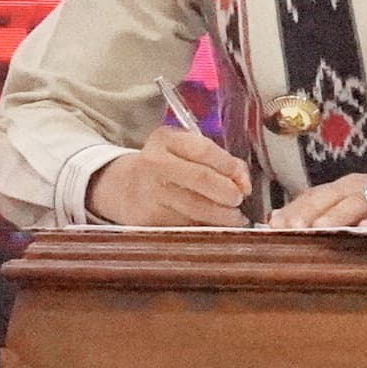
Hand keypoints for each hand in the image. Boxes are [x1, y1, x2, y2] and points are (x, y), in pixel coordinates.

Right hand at [90, 127, 252, 226]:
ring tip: (234, 217)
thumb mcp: (184, 151)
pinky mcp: (149, 220)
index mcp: (166, 140)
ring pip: (196, 208)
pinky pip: (186, 225)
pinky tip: (212, 225)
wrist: (122, 188)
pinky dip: (205, 227)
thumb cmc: (165, 167)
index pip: (204, 150)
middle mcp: (154, 163)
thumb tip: (243, 182)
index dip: (230, 167)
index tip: (244, 182)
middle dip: (228, 192)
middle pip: (201, 178)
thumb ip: (218, 160)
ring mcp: (150, 193)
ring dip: (222, 216)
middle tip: (238, 200)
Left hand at [268, 169, 366, 232]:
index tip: (271, 225)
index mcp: (349, 186)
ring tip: (317, 230)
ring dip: (336, 216)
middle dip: (307, 212)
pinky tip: (365, 233)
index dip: (293, 209)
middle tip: (287, 228)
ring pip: (356, 205)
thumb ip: (332, 210)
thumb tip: (291, 226)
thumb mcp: (363, 198)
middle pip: (330, 198)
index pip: (314, 195)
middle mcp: (364, 188)